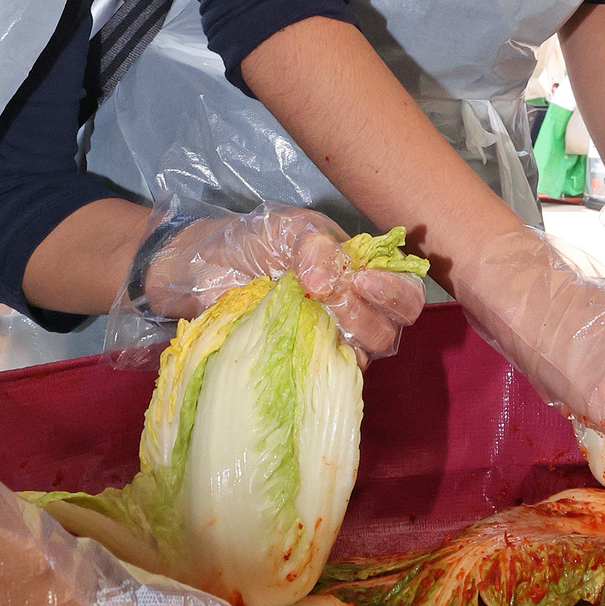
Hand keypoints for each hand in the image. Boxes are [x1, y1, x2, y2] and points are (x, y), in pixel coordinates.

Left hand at [140, 201, 424, 359]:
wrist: (200, 270)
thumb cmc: (249, 243)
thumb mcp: (286, 230)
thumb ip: (314, 247)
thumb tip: (330, 282)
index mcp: (359, 272)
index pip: (404, 289)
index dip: (393, 289)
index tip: (361, 279)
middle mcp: (353, 310)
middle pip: (393, 327)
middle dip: (373, 313)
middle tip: (334, 298)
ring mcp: (328, 340)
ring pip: (367, 354)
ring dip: (349, 335)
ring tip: (312, 314)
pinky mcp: (301, 364)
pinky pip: (327, 375)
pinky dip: (320, 361)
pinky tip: (299, 344)